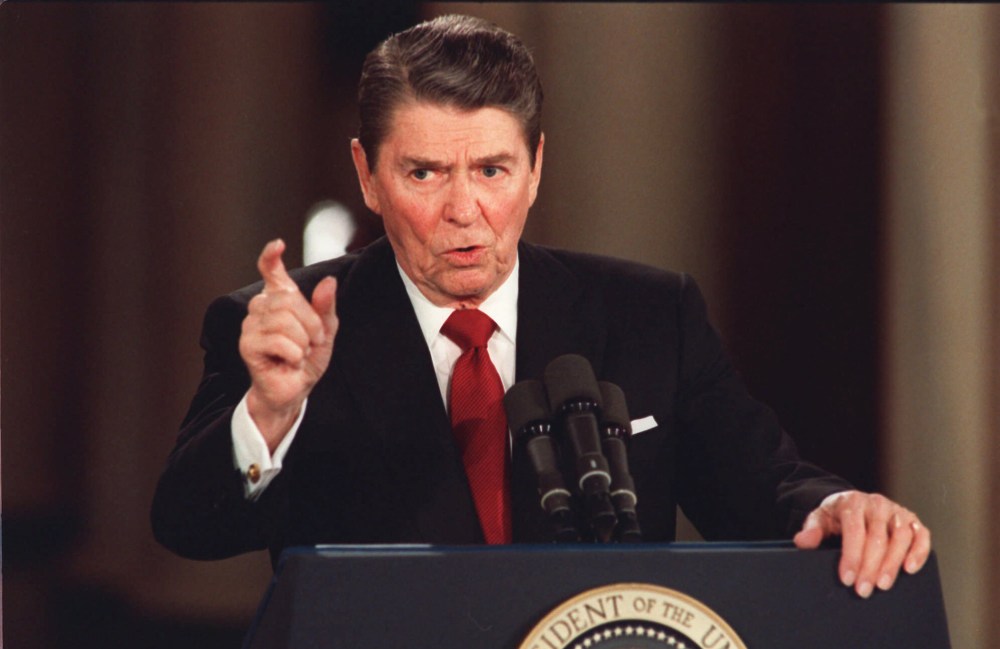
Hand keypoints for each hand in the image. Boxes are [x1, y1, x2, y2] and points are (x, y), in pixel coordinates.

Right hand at [239, 239, 337, 450]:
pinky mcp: (247, 345)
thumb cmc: (306, 358)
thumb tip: (329, 281)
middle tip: (314, 341)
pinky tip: (290, 361)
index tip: (278, 244)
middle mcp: (260, 307)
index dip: (271, 257)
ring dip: (302, 340)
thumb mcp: (326, 332)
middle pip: (287, 299)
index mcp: (279, 299)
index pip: (271, 272)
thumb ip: (326, 307)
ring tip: (301, 353)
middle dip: (310, 322)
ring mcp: (250, 325)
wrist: (293, 390)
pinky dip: (293, 353)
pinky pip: (278, 340)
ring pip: (283, 320)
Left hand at [793, 490, 930, 597]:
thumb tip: (803, 541)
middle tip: (863, 589)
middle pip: (877, 537)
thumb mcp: (818, 519)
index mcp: (852, 502)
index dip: (852, 556)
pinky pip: (921, 535)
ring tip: (883, 585)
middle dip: (870, 566)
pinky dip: (919, 552)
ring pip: (901, 536)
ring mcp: (896, 511)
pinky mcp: (911, 520)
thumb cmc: (835, 516)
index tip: (847, 578)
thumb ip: (811, 530)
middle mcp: (876, 504)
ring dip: (893, 563)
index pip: (854, 530)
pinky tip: (910, 569)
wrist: (851, 504)